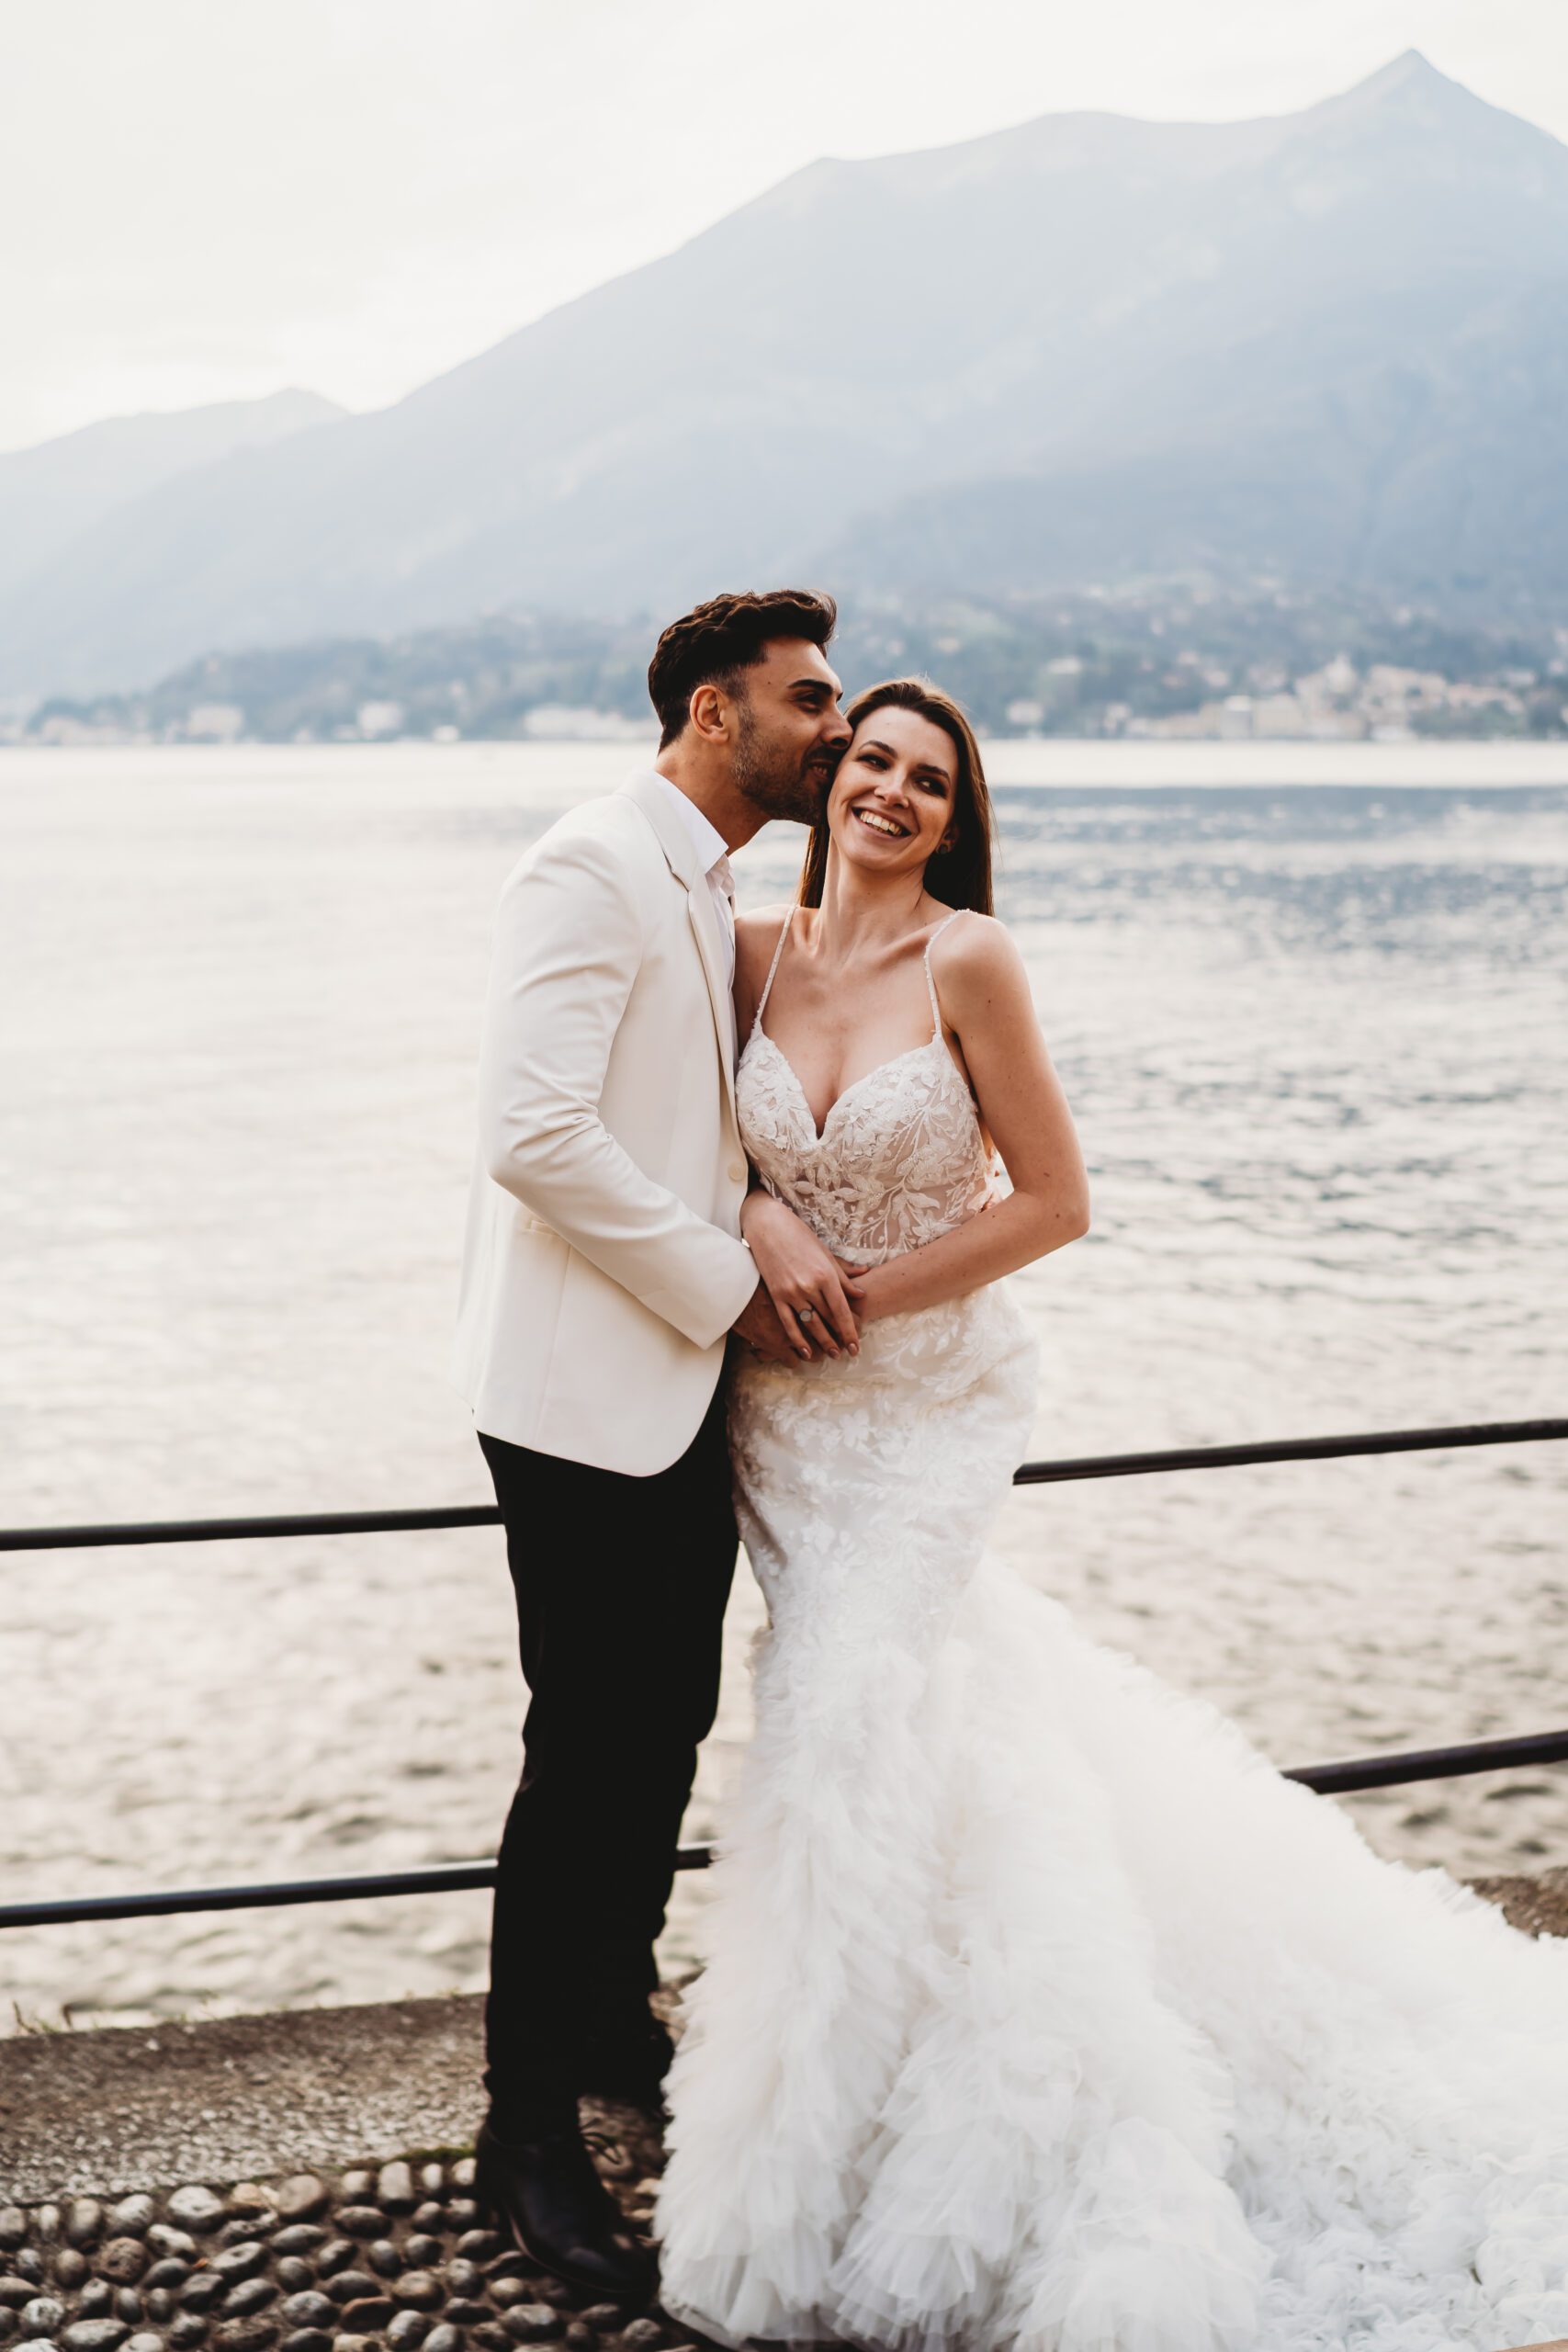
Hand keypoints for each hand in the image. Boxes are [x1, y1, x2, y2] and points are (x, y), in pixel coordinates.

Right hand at [739, 1191, 865, 1359]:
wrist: (768, 1227)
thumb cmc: (799, 1236)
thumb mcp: (825, 1253)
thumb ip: (843, 1275)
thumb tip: (861, 1292)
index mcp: (825, 1274)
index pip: (842, 1310)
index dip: (850, 1330)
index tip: (856, 1345)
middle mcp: (810, 1286)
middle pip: (828, 1319)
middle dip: (839, 1338)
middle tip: (847, 1353)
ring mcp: (792, 1292)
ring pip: (811, 1324)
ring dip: (822, 1341)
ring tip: (831, 1354)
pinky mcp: (776, 1295)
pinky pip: (789, 1322)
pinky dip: (798, 1338)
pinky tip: (805, 1351)